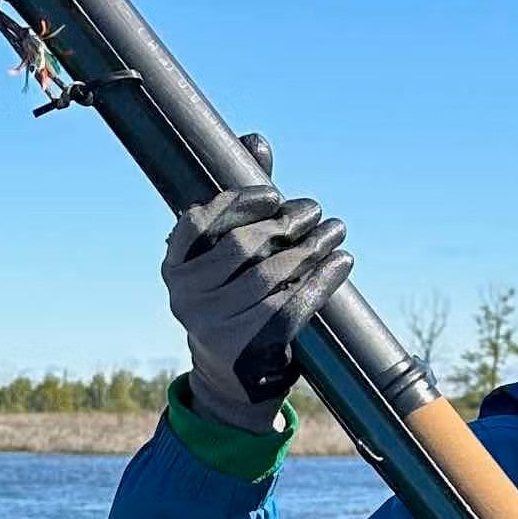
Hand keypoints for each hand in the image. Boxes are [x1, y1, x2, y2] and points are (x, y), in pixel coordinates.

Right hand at [163, 164, 351, 426]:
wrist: (231, 377)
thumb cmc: (233, 299)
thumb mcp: (227, 255)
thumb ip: (242, 201)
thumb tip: (257, 141)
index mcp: (175, 265)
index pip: (200, 222)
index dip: (239, 202)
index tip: (274, 194)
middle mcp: (185, 295)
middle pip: (242, 248)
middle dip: (285, 224)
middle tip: (316, 210)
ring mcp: (211, 324)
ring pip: (269, 278)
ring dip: (310, 250)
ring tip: (336, 232)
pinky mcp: (244, 348)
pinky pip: (289, 307)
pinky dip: (320, 282)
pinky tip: (342, 264)